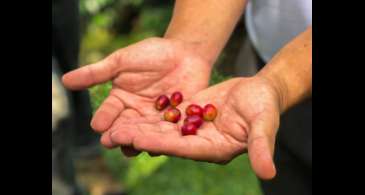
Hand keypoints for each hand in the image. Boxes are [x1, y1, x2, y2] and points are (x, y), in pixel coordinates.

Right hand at [62, 37, 211, 154]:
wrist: (186, 53)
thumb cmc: (152, 54)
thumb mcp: (122, 61)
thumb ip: (97, 73)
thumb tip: (64, 80)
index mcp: (120, 100)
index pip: (109, 112)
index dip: (103, 119)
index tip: (98, 126)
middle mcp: (135, 114)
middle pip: (125, 128)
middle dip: (118, 135)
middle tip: (111, 141)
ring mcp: (155, 120)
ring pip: (145, 135)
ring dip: (138, 141)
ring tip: (132, 147)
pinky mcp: (175, 123)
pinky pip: (168, 134)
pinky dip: (164, 140)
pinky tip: (160, 146)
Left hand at [102, 76, 281, 178]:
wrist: (260, 91)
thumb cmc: (265, 107)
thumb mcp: (264, 125)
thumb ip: (261, 147)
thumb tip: (269, 173)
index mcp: (215, 149)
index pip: (183, 148)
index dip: (160, 144)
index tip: (137, 140)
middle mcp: (200, 142)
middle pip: (166, 141)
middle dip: (140, 137)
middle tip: (113, 136)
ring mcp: (194, 129)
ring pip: (162, 129)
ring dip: (139, 127)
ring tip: (114, 125)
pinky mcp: (190, 115)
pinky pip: (167, 115)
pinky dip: (149, 114)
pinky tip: (130, 110)